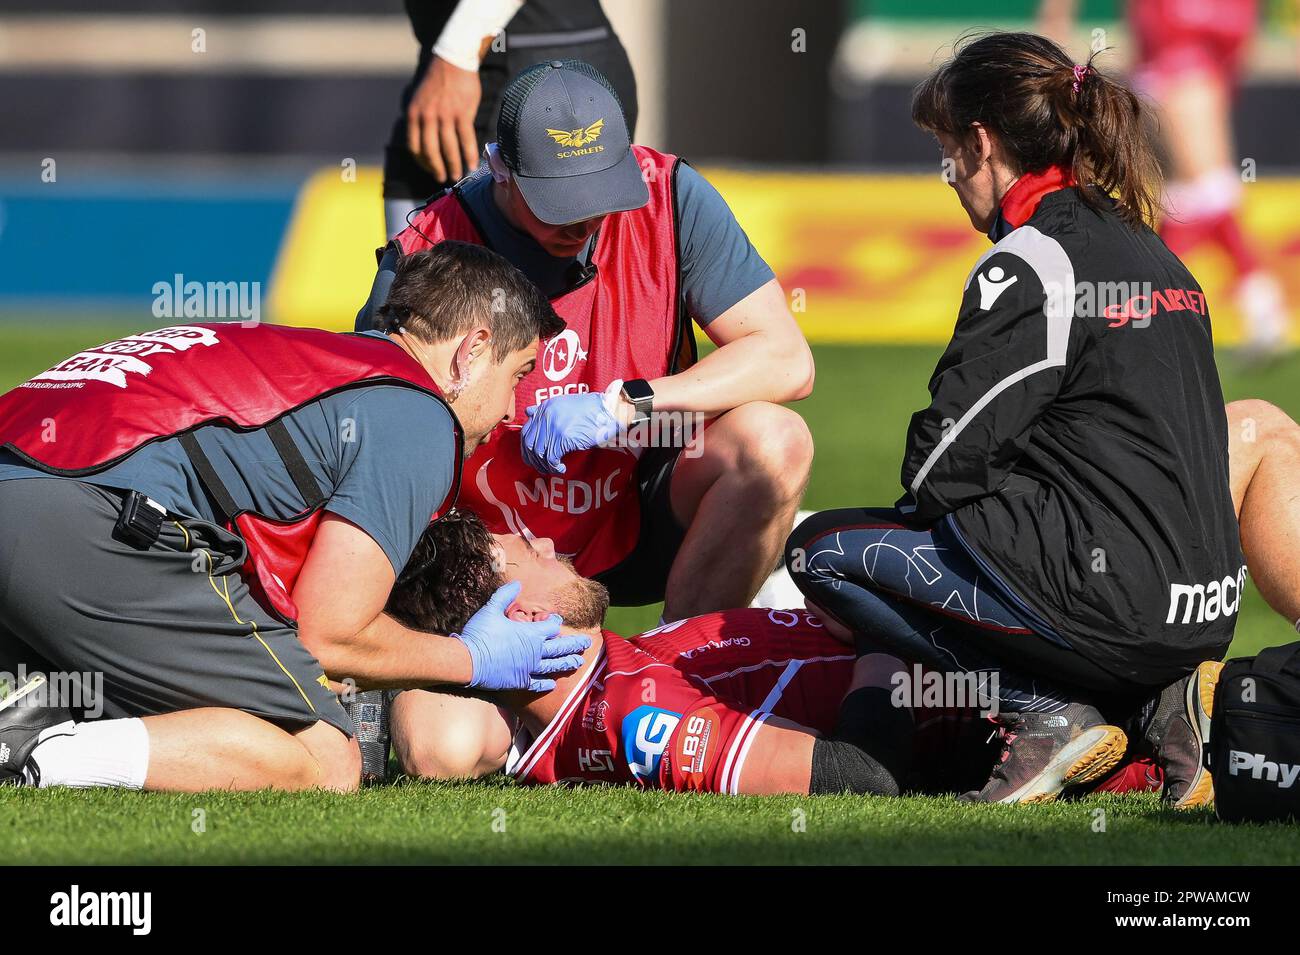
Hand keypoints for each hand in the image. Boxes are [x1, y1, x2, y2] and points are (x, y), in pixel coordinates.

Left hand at [406, 55, 481, 182]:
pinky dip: (469, 155)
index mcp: (414, 114)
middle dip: (437, 168)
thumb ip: (422, 119)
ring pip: (449, 148)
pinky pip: (466, 140)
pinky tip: (473, 164)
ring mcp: (445, 115)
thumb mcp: (421, 99)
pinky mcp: (462, 113)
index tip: (430, 169)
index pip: (415, 147)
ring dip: (454, 165)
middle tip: (443, 178)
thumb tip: (428, 141)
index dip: (423, 162)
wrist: (453, 59)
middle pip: (431, 151)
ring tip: (458, 175)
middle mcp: (427, 116)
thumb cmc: (439, 81)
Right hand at [455, 581, 590, 691]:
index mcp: (530, 634)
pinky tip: (552, 684)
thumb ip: (505, 594)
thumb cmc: (480, 633)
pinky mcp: (520, 682)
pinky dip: (546, 684)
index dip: (555, 622)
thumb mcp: (491, 609)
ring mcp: (529, 669)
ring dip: (567, 663)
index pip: (551, 627)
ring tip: (579, 662)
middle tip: (588, 643)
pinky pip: (537, 684)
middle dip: (575, 644)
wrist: (467, 661)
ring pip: (553, 666)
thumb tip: (517, 582)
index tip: (556, 621)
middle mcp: (534, 652)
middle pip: (560, 648)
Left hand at [521, 380, 623, 474]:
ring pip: (540, 453)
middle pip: (529, 444)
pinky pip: (551, 458)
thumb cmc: (590, 410)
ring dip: (545, 465)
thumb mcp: (563, 403)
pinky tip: (561, 468)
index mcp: (545, 407)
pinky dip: (554, 467)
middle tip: (542, 467)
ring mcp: (554, 426)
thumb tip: (528, 412)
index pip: (526, 431)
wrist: (608, 410)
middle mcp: (546, 416)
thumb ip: (545, 410)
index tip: (533, 458)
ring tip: (554, 469)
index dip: (527, 449)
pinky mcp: (563, 437)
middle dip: (534, 459)